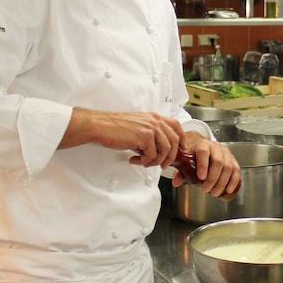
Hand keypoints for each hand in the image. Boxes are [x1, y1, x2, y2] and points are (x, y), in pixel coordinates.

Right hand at [62, 108, 183, 167]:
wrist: (101, 126)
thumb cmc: (115, 128)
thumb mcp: (137, 127)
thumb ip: (150, 136)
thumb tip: (156, 151)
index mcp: (154, 117)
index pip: (176, 125)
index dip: (181, 138)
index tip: (181, 148)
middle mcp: (155, 121)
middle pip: (174, 140)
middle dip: (170, 156)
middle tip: (162, 165)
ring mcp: (151, 128)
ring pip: (165, 150)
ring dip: (156, 161)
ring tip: (144, 163)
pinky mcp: (145, 136)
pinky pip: (152, 155)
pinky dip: (144, 161)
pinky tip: (134, 159)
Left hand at [171, 133, 240, 198]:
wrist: (204, 150)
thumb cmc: (195, 156)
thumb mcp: (186, 162)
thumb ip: (180, 172)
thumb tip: (176, 182)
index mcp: (202, 144)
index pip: (203, 152)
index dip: (203, 165)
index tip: (201, 177)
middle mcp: (215, 146)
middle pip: (218, 162)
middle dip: (212, 178)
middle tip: (206, 189)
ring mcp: (226, 153)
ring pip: (228, 167)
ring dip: (222, 182)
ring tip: (214, 192)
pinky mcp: (233, 159)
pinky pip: (236, 170)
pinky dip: (233, 181)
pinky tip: (228, 189)